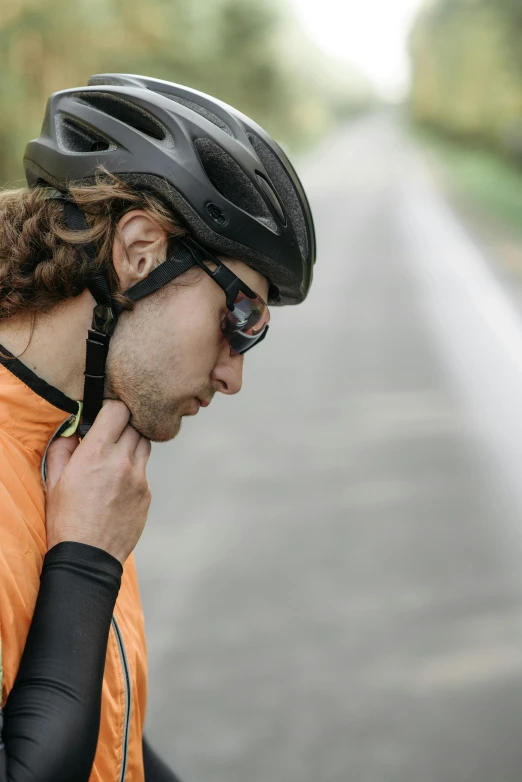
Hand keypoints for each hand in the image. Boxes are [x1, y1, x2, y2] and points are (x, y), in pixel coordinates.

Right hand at [45, 401, 151, 564]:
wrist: (88, 557)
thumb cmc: (66, 519)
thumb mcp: (54, 481)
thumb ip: (63, 448)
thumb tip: (73, 430)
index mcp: (95, 453)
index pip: (118, 411)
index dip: (112, 409)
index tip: (104, 416)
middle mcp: (122, 461)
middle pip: (135, 425)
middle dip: (122, 427)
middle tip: (109, 437)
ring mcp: (139, 478)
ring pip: (143, 445)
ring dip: (131, 445)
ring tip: (115, 459)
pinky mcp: (147, 494)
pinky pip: (144, 471)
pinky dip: (134, 470)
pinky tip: (118, 486)